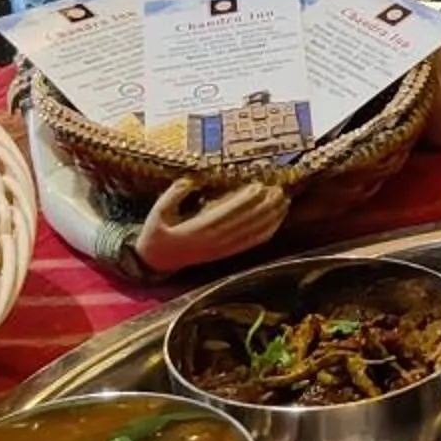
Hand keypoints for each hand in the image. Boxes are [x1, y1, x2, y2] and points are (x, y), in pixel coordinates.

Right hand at [135, 178, 288, 274]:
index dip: (245, 200)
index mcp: (198, 229)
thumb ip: (174, 195)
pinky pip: (250, 242)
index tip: (259, 185)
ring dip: (270, 217)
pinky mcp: (226, 252)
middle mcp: (214, 240)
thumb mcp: (158, 212)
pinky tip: (277, 221)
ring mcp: (223, 248)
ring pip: (252, 232)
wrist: (156, 260)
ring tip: (284, 200)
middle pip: (245, 222)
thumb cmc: (157, 232)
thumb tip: (191, 180)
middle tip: (280, 188)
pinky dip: (266, 232)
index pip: (228, 213)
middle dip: (265, 206)